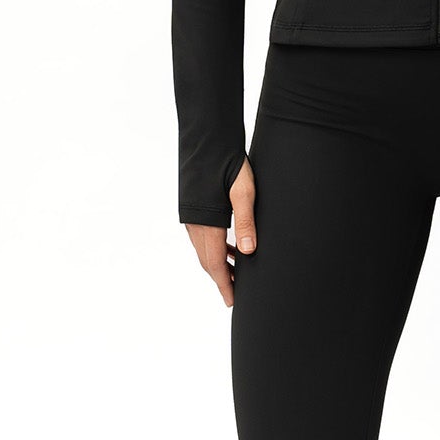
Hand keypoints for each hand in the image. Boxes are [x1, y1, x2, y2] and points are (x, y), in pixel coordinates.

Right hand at [184, 154, 257, 306]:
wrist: (206, 137)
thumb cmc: (228, 161)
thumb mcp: (244, 191)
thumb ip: (246, 221)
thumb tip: (249, 252)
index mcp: (207, 223)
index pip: (215, 265)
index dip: (224, 285)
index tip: (232, 302)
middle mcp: (194, 223)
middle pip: (207, 261)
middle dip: (221, 279)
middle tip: (236, 293)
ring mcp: (191, 215)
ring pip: (204, 249)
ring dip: (219, 263)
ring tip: (237, 272)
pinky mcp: (193, 207)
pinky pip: (203, 236)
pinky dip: (215, 247)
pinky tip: (230, 245)